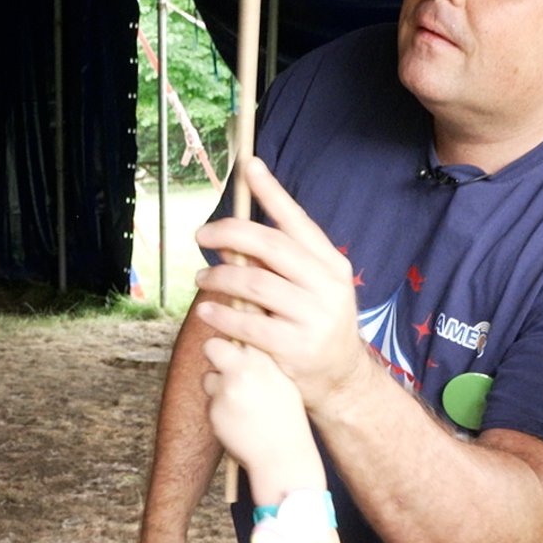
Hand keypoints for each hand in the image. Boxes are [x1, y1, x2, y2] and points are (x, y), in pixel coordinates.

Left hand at [194, 159, 376, 412]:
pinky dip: (221, 315)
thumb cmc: (317, 321)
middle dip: (231, 234)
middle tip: (202, 235)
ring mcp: (313, 317)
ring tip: (201, 279)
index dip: (272, 191)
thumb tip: (240, 226)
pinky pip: (248, 325)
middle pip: (271, 247)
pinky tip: (207, 312)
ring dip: (219, 277)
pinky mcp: (295, 348)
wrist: (340, 375)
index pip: (297, 221)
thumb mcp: (316, 285)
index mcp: (332, 264)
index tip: (248, 166)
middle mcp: (328, 286)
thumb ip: (287, 259)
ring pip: (254, 284)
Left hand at [201, 336, 320, 481]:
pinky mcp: (214, 409)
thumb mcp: (282, 382)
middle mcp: (244, 370)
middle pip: (212, 345)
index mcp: (265, 360)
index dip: (235, 326)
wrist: (282, 456)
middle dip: (215, 354)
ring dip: (218, 388)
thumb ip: (262, 362)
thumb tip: (242, 341)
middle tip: (227, 368)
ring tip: (241, 405)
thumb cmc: (285, 418)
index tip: (233, 325)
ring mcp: (227, 389)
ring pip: (208, 377)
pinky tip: (238, 421)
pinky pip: (210, 402)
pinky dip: (219, 410)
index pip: (243, 329)